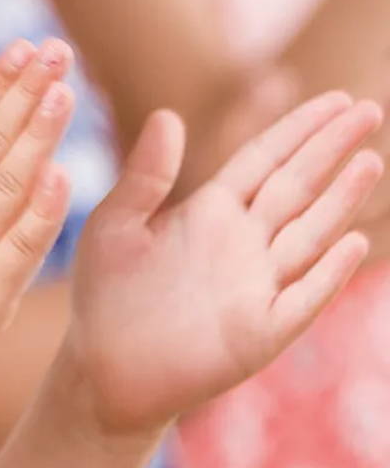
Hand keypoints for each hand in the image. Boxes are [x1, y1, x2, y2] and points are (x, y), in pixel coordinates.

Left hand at [63, 91, 382, 435]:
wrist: (104, 368)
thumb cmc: (106, 295)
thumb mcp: (116, 225)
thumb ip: (145, 175)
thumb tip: (168, 112)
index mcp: (210, 211)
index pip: (264, 160)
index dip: (299, 129)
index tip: (336, 99)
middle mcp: (243, 242)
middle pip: (297, 186)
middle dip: (331, 150)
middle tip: (369, 108)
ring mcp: (259, 285)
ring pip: (310, 233)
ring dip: (340, 200)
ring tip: (369, 161)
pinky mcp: (262, 331)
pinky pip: (303, 297)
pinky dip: (328, 272)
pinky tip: (352, 242)